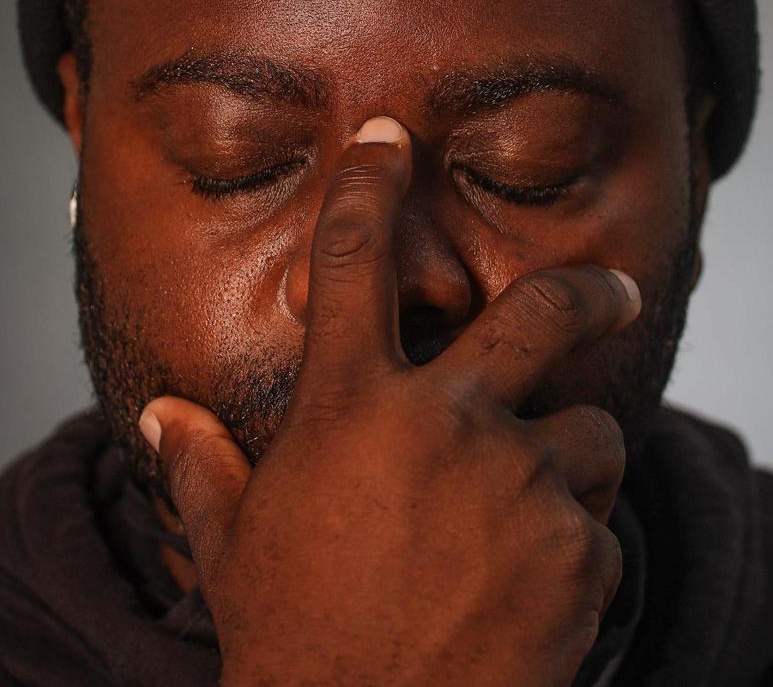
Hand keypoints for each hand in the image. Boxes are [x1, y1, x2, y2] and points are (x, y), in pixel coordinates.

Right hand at [140, 116, 639, 685]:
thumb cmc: (293, 644)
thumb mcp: (232, 548)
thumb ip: (199, 468)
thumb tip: (156, 417)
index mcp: (353, 407)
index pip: (354, 260)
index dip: (370, 183)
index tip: (392, 137)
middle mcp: (447, 423)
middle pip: (542, 313)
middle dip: (588, 290)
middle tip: (616, 290)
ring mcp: (522, 485)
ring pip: (590, 432)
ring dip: (569, 463)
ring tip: (529, 519)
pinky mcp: (580, 553)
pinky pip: (597, 527)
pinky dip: (572, 551)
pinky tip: (530, 597)